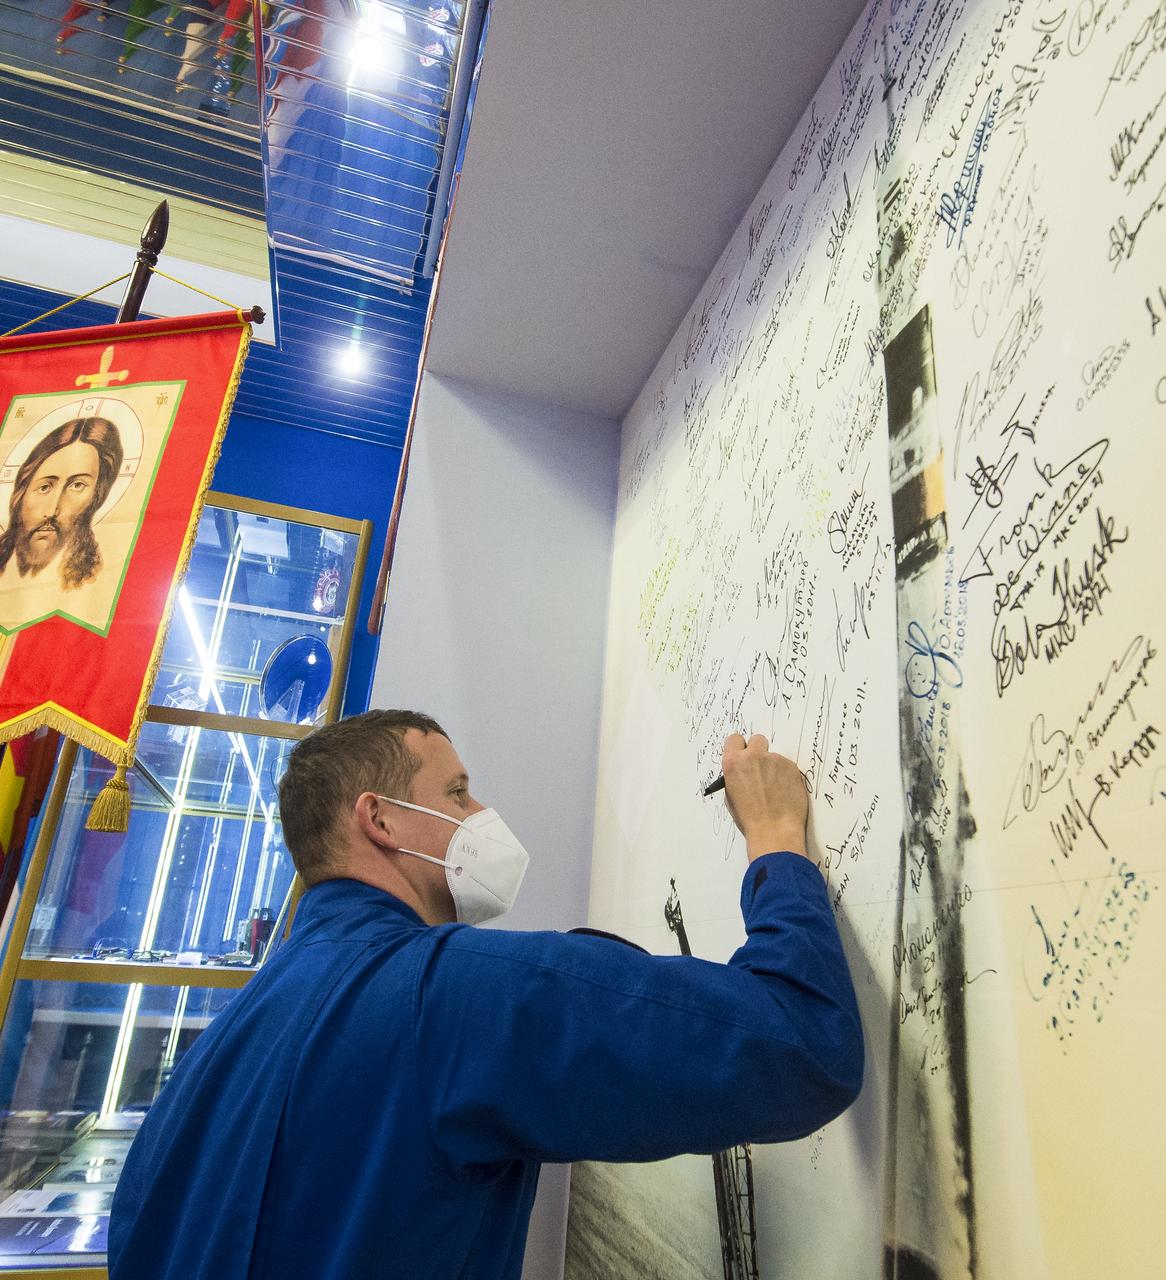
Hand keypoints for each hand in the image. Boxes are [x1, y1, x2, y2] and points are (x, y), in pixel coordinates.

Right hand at [721, 733, 808, 861]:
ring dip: (774, 767)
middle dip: (758, 750)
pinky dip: (786, 776)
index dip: (740, 747)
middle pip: (757, 739)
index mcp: (733, 763)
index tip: (744, 754)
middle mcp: (753, 756)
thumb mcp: (731, 797)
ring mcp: (775, 759)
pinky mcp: (792, 766)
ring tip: (775, 790)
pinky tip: (784, 792)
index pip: (734, 739)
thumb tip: (743, 771)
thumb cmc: (750, 819)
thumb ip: (736, 777)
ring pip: (774, 756)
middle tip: (761, 768)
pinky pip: (787, 766)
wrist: (774, 830)